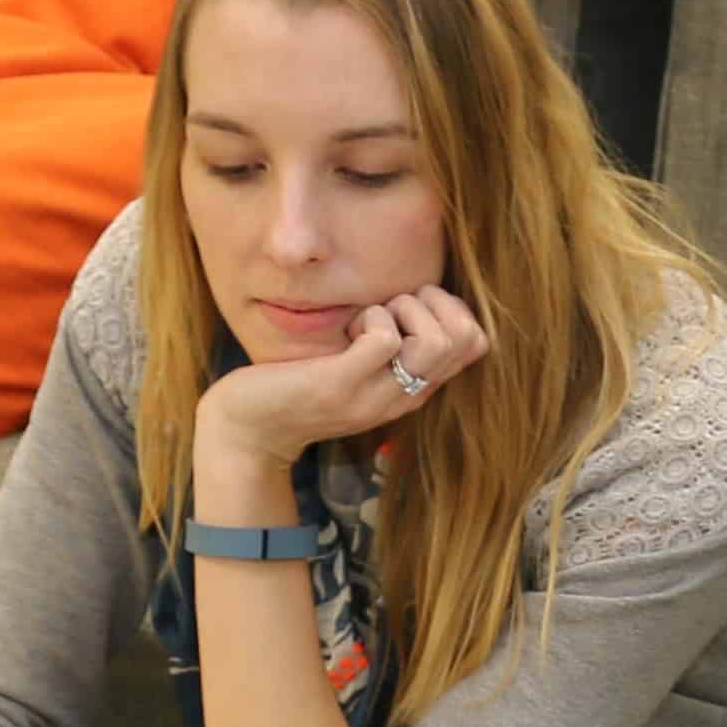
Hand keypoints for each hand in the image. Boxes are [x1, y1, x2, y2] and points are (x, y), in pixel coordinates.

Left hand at [195, 288, 488, 492]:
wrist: (249, 431)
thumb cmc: (300, 386)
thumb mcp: (359, 367)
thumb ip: (391, 345)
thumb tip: (416, 295)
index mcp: (413, 389)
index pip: (477, 344)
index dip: (452, 310)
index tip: (408, 310)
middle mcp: (404, 395)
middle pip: (467, 339)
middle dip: (432, 303)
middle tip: (389, 309)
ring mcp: (375, 394)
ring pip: (436, 341)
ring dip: (403, 309)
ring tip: (369, 319)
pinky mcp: (341, 385)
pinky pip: (385, 338)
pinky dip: (370, 319)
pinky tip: (347, 329)